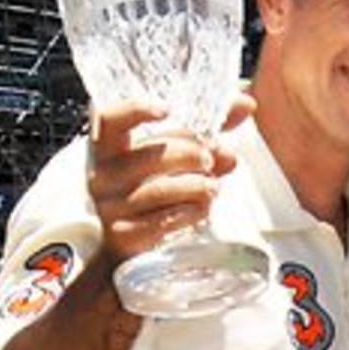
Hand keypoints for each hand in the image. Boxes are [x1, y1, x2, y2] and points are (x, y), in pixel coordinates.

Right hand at [86, 93, 253, 263]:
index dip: (136, 110)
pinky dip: (192, 211)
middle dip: (193, 154)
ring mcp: (110, 206)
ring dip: (198, 186)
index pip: (110, 119)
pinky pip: (165, 219)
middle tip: (211, 161)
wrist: (130, 245)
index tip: (167, 109)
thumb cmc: (153, 188)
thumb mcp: (174, 156)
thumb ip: (206, 130)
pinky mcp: (124, 235)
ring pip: (163, 189)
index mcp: (109, 147)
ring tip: (212, 187)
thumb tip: (246, 104)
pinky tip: (201, 209)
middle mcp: (102, 174)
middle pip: (153, 154)